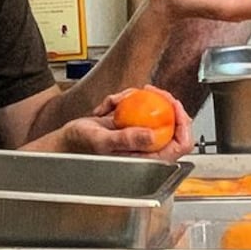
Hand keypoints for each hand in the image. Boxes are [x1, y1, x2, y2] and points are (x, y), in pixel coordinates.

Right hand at [51, 91, 194, 161]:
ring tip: (114, 102)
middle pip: (172, 121)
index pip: (181, 143)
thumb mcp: (103, 142)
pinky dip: (120, 100)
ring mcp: (140, 134)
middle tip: (150, 89)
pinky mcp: (131, 123)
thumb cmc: (81, 148)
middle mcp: (149, 148)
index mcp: (150, 159)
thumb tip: (153, 135)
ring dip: (134, 98)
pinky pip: (136, 104)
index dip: (184, 123)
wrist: (66, 141)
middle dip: (162, 101)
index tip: (174, 104)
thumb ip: (128, 140)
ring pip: (153, 109)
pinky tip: (106, 108)